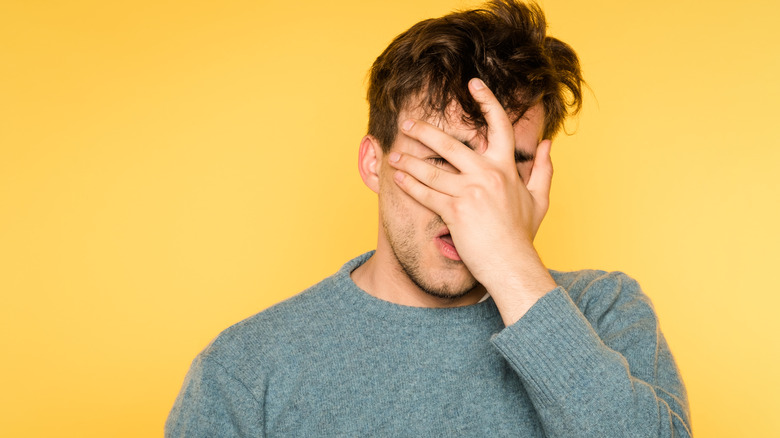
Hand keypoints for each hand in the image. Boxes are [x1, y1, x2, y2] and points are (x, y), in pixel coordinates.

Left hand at [388, 78, 556, 322]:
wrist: (512, 265)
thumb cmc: (522, 235)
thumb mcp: (539, 199)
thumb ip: (543, 169)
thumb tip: (548, 144)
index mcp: (506, 167)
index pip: (499, 125)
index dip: (487, 100)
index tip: (472, 83)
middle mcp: (488, 175)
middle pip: (450, 144)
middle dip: (424, 131)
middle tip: (407, 124)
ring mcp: (470, 192)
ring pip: (432, 170)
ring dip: (408, 162)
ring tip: (393, 156)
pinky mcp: (455, 212)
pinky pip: (426, 194)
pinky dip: (409, 186)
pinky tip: (397, 179)